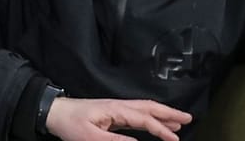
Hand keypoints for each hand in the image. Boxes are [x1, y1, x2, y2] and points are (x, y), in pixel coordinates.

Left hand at [43, 97, 190, 140]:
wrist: (56, 112)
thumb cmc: (71, 125)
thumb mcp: (91, 138)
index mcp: (117, 110)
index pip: (144, 119)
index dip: (161, 129)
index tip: (175, 139)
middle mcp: (120, 106)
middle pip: (150, 107)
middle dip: (170, 113)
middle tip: (189, 119)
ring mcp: (118, 109)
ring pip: (145, 109)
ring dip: (163, 114)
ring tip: (179, 122)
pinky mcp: (114, 114)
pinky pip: (138, 114)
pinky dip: (151, 117)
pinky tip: (156, 123)